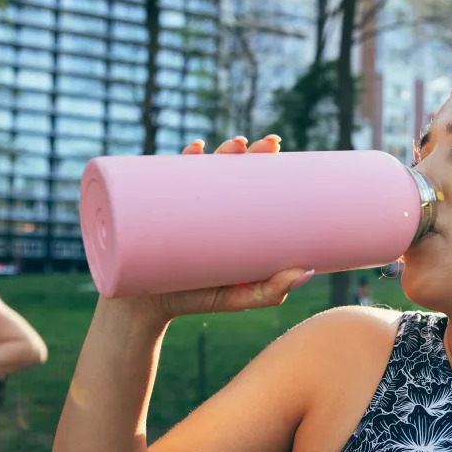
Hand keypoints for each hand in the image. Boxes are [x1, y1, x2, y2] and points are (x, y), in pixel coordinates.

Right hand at [106, 135, 314, 323]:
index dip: (265, 161)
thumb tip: (306, 272)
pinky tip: (194, 151)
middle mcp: (207, 206)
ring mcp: (182, 206)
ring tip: (236, 146)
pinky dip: (180, 162)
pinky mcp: (157, 211)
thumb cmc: (196, 299)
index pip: (250, 183)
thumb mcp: (238, 298)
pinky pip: (166, 180)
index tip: (277, 147)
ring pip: (201, 169)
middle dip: (248, 151)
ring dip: (220, 151)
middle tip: (266, 145)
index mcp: (230, 218)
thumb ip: (271, 291)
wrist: (145, 307)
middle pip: (230, 170)